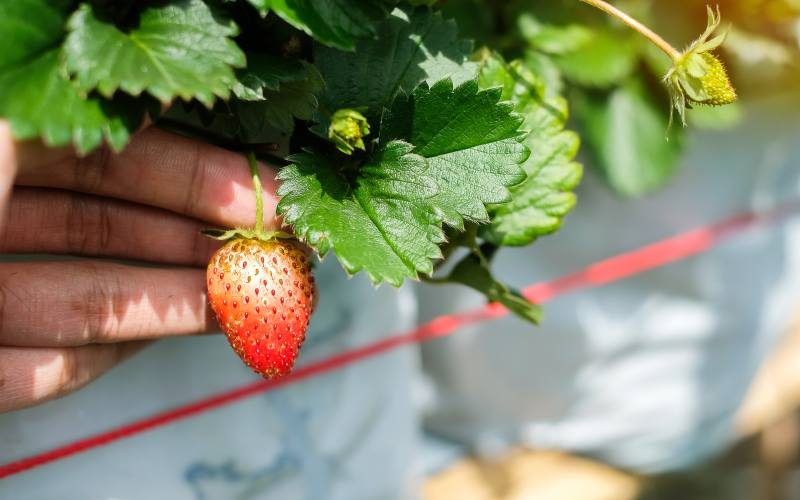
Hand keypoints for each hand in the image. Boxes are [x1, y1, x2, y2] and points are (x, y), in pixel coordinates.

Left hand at [0, 123, 279, 412]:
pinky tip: (197, 327)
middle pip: (108, 222)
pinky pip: (54, 361)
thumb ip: (71, 123)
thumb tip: (163, 90)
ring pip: (94, 293)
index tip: (267, 189)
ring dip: (185, 294)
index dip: (191, 168)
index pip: (103, 149)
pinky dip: (128, 347)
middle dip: (201, 232)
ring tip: (259, 294)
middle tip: (280, 246)